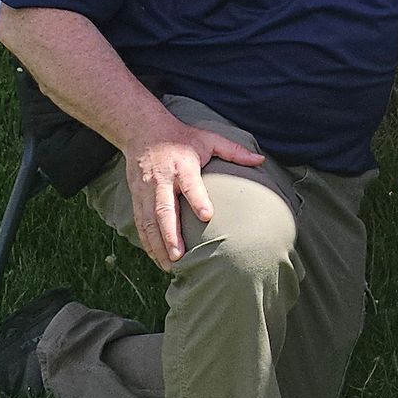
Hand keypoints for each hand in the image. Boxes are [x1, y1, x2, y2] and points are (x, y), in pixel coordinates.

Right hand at [122, 120, 265, 270]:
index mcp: (182, 166)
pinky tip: (156, 257)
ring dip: (157, 244)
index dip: (198, 200)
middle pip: (163, 209)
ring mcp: (146, 191)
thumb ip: (234, 151)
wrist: (143, 132)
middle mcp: (162, 180)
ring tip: (169, 265)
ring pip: (148, 221)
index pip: (190, 184)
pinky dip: (146, 242)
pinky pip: (140, 223)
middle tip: (178, 256)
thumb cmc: (182, 138)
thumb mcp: (209, 139)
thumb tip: (261, 159)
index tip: (207, 216)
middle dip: (169, 234)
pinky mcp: (137, 197)